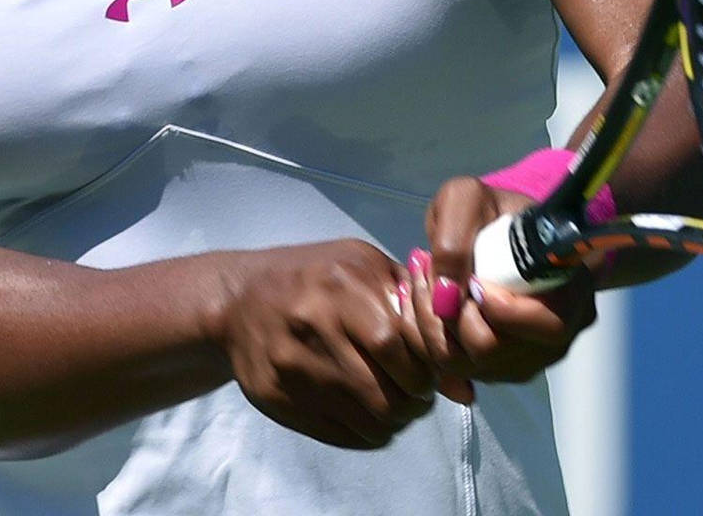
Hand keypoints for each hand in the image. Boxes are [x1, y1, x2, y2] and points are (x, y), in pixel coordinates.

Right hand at [214, 239, 438, 449]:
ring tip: (396, 403)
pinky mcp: (278, 400)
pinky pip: (342, 435)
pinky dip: (368, 432)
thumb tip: (464, 384)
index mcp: (341, 286)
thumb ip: (416, 310)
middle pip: (387, 393)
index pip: (398, 346)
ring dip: (395, 420)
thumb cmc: (315, 277)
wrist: (238, 301)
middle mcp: (314, 327)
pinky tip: (368, 412)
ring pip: (369, 421)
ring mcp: (293, 368)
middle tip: (418, 393)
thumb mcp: (363, 267)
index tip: (431, 369)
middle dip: (416, 401)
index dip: (426, 368)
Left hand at [408, 178, 596, 399]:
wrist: (491, 228)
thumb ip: (455, 240)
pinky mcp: (495, 370)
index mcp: (573, 290)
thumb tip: (446, 299)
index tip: (473, 279)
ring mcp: (526, 359)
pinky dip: (425, 334)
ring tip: (420, 276)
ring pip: (466, 365)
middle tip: (427, 268)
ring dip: (429, 322)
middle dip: (448, 313)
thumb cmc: (489, 209)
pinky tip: (422, 297)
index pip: (549, 325)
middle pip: (494, 351)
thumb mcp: (466, 199)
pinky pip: (451, 370)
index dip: (501, 310)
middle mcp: (556, 336)